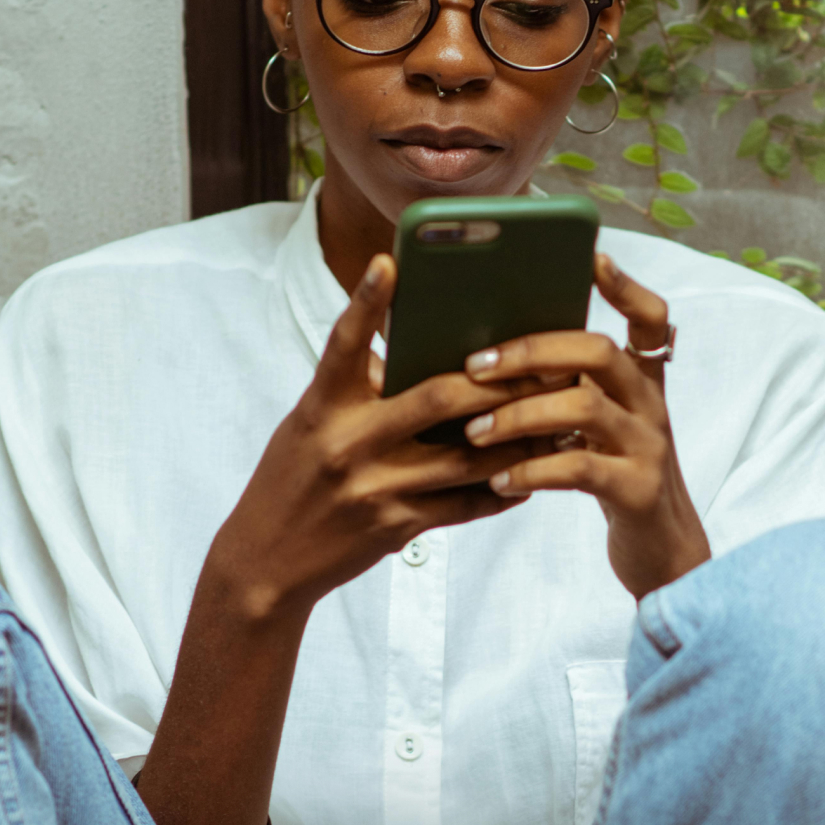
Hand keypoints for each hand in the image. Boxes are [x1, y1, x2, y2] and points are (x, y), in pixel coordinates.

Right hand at [205, 254, 532, 621]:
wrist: (267, 562)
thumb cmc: (294, 479)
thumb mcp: (312, 424)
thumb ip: (357, 388)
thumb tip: (412, 346)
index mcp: (323, 408)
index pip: (343, 345)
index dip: (365, 302)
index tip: (390, 262)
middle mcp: (348, 444)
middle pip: (436, 399)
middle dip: (497, 383)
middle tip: (544, 363)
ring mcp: (375, 489)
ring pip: (465, 458)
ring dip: (516, 438)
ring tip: (557, 420)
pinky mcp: (395, 528)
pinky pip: (463, 506)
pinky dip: (501, 489)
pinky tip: (532, 474)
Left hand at [460, 253, 710, 600]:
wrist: (661, 554)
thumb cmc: (610, 481)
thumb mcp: (597, 429)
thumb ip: (567, 391)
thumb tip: (485, 357)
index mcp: (640, 381)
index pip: (650, 318)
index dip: (625, 286)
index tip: (593, 258)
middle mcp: (650, 405)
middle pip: (599, 352)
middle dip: (532, 349)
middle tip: (475, 364)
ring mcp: (649, 446)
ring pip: (585, 408)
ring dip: (519, 414)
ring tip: (473, 430)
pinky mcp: (637, 491)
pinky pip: (581, 469)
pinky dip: (533, 470)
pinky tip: (499, 480)